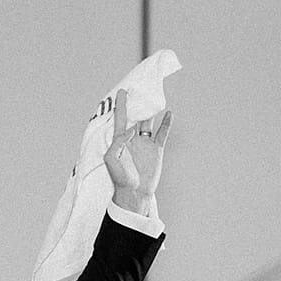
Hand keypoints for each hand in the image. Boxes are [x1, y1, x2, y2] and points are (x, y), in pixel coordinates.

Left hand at [103, 76, 172, 215]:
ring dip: (151, 111)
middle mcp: (133, 139)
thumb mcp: (111, 159)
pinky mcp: (156, 150)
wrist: (134, 192)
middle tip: (140, 89)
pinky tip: (169, 114)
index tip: (122, 92)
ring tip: (154, 98)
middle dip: (137, 104)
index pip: (121, 118)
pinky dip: (166, 124)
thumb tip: (130, 129)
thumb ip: (117, 142)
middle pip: (135, 116)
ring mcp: (145, 143)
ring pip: (148, 122)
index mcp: (120, 140)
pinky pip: (162, 133)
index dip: (121, 105)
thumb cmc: (119, 177)